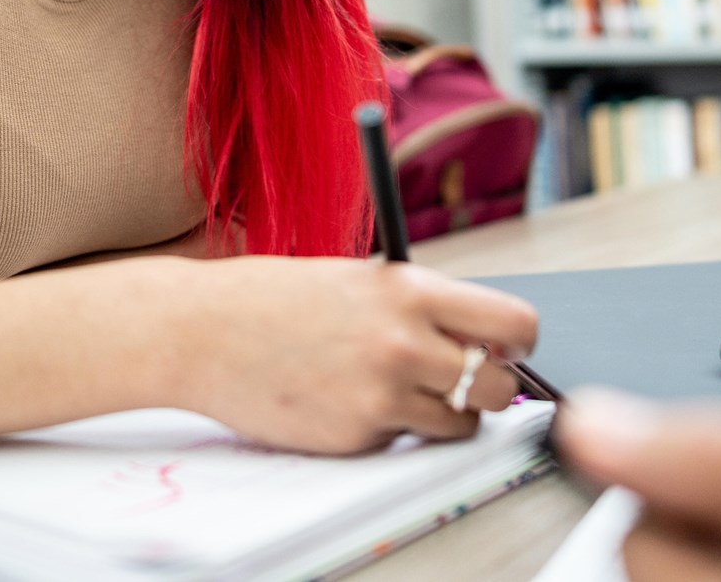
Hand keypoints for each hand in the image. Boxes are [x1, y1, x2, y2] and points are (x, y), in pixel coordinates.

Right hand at [180, 257, 538, 453]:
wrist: (202, 332)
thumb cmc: (274, 299)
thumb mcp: (361, 279)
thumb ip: (420, 304)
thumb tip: (481, 337)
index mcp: (410, 290)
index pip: (513, 323)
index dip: (518, 342)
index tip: (507, 349)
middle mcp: (405, 342)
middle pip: (501, 386)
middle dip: (490, 387)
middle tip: (463, 378)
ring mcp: (382, 395)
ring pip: (462, 425)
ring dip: (446, 415)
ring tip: (402, 390)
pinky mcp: (357, 437)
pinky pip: (403, 442)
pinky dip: (389, 430)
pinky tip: (346, 400)